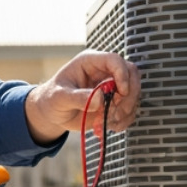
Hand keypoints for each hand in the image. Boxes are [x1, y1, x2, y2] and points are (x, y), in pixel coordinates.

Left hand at [24, 50, 140, 141]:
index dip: (122, 74)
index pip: (114, 60)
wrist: (52, 114)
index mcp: (90, 62)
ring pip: (134, 93)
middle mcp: (104, 72)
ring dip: (126, 109)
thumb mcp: (59, 97)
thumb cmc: (52, 100)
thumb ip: (77, 97)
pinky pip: (130, 109)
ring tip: (109, 121)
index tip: (122, 92)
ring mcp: (112, 88)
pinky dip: (124, 120)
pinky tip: (111, 126)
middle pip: (131, 74)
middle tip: (116, 110)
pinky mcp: (115, 103)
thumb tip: (100, 99)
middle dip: (128, 94)